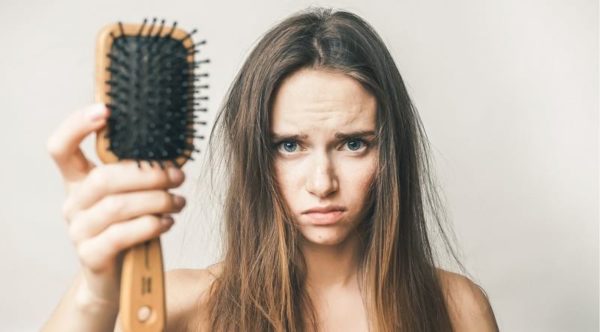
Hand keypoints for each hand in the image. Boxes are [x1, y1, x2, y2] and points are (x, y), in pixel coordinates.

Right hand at [46, 103, 185, 307]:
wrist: (119, 280)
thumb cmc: (130, 229)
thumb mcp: (133, 197)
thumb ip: (141, 175)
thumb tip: (173, 154)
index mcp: (78, 181)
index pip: (61, 148)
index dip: (76, 126)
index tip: (105, 110)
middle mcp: (73, 203)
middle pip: (104, 178)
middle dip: (148, 174)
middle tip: (177, 175)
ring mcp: (78, 231)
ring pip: (117, 207)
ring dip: (156, 200)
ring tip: (179, 201)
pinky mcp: (91, 255)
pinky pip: (121, 235)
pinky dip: (150, 225)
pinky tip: (167, 221)